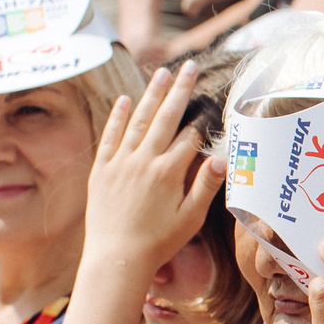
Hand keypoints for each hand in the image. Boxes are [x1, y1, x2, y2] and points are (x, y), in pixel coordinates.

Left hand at [83, 61, 223, 273]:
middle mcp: (144, 161)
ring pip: (138, 120)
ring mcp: (120, 162)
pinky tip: (125, 100)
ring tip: (162, 72)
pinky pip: (110, 136)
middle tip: (188, 66)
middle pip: (165, 118)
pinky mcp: (102, 169)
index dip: (200, 118)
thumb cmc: (158, 243)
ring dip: (151, 95)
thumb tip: (221, 159)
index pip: (189, 137)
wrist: (116, 258)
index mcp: (169, 173)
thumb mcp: (190, 219)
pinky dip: (117, 117)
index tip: (209, 100)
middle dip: (179, 90)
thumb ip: (205, 186)